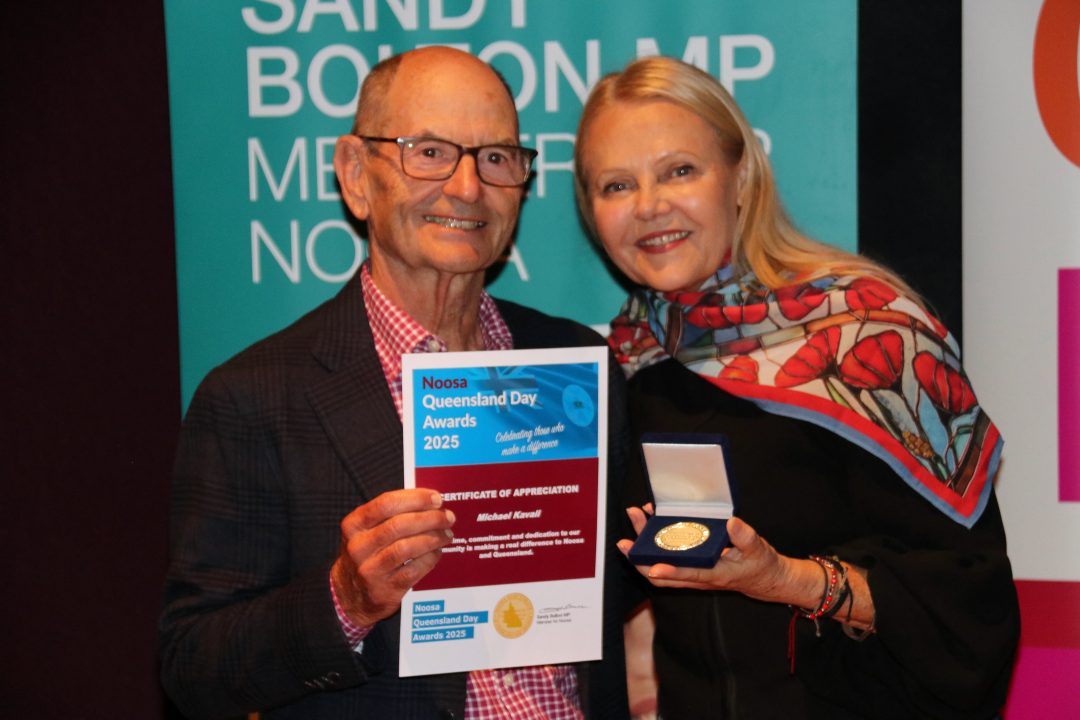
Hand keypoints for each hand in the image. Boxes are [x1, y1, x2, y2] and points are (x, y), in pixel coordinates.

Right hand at [331, 489, 454, 626]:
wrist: (351, 594)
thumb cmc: (367, 554)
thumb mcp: (367, 531)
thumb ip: (393, 514)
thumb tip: (430, 501)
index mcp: (353, 525)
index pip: (386, 503)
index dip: (415, 498)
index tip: (436, 498)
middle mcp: (358, 547)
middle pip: (399, 525)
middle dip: (429, 518)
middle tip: (447, 517)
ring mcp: (370, 570)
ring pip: (407, 548)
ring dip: (433, 538)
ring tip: (446, 534)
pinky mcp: (385, 589)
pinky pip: (413, 570)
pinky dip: (430, 558)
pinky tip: (437, 551)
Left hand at [616, 510, 805, 605]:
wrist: (763, 579)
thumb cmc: (760, 564)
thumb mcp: (758, 549)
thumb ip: (745, 537)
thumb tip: (731, 523)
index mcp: (716, 574)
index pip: (690, 575)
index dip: (671, 572)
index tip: (653, 567)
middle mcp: (699, 577)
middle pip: (663, 574)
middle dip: (641, 559)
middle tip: (625, 542)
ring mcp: (692, 573)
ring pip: (659, 567)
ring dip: (643, 549)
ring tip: (634, 522)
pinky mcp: (690, 567)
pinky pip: (666, 559)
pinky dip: (654, 545)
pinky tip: (650, 524)